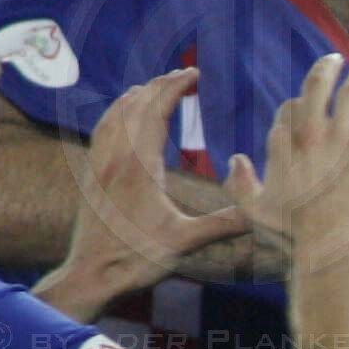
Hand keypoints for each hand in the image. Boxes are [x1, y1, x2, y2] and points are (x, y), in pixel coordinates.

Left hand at [46, 71, 260, 314]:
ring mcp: (99, 163)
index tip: (194, 73)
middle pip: (137, 105)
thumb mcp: (185, 242)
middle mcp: (116, 157)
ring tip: (156, 86)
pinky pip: (102, 129)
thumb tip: (258, 213)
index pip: (157, 111)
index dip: (176, 87)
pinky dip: (115, 111)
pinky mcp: (91, 174)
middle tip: (184, 74)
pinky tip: (122, 113)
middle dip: (161, 84)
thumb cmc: (136, 259)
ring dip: (138, 94)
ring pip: (116, 113)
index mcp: (140, 166)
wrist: (90, 275)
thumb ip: (222, 224)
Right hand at [225, 56, 348, 279]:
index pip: (290, 109)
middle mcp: (311, 135)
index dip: (299, 104)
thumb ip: (240, 184)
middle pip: (317, 89)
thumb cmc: (292, 234)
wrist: (330, 249)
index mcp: (284, 144)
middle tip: (335, 59)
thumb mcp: (254, 211)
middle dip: (326, 70)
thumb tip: (236, 159)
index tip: (307, 103)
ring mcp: (343, 139)